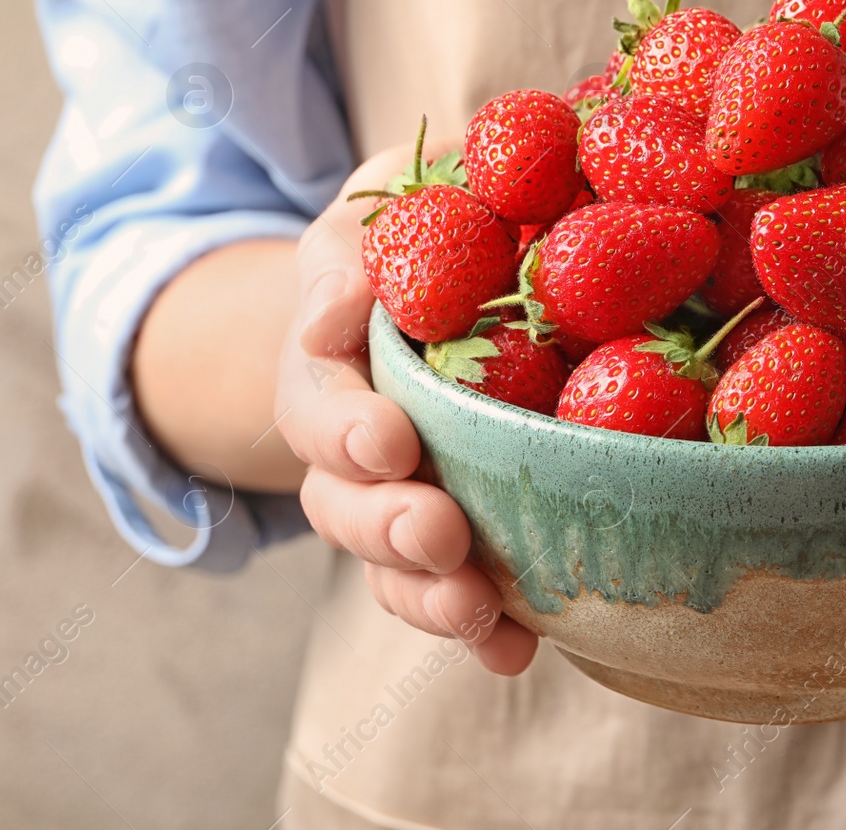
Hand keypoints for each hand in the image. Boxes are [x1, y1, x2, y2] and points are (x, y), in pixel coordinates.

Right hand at [276, 144, 538, 673]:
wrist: (427, 307)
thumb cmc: (422, 239)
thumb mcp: (392, 202)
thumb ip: (379, 227)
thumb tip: (364, 284)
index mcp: (334, 355)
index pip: (321, 384)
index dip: (345, 408)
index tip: (383, 417)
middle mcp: (352, 440)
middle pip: (344, 495)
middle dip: (387, 516)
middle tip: (437, 527)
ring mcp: (395, 500)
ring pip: (390, 562)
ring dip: (428, 591)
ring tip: (475, 607)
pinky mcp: (452, 542)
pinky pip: (454, 597)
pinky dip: (483, 631)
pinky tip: (518, 649)